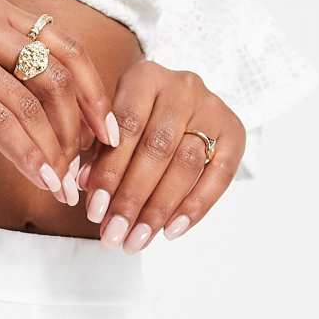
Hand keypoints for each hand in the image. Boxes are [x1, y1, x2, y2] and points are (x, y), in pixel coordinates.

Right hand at [0, 0, 119, 204]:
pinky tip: (38, 178)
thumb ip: (10, 81)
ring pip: (30, 106)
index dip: (95, 94)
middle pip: (57, 78)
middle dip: (79, 131)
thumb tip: (64, 123)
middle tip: (86, 171)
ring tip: (61, 186)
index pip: (67, 50)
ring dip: (52, 153)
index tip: (109, 134)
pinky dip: (25, 155)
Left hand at [78, 60, 245, 250]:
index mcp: (145, 78)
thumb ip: (96, 153)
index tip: (95, 211)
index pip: (126, 126)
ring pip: (186, 164)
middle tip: (114, 235)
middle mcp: (182, 87)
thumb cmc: (135, 120)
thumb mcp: (110, 128)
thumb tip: (84, 184)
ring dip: (159, 209)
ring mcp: (212, 108)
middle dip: (132, 198)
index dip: (110, 171)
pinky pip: (219, 175)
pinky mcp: (234, 132)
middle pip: (157, 148)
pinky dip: (195, 207)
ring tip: (137, 241)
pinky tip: (171, 231)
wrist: (179, 104)